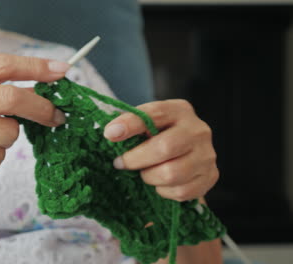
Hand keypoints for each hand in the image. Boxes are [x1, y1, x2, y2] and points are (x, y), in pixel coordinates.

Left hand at [103, 99, 218, 200]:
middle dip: (135, 159)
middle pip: (164, 148)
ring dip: (149, 177)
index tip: (109, 134)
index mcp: (179, 110)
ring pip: (171, 174)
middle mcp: (198, 130)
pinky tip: (160, 183)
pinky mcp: (210, 177)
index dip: (130, 124)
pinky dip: (164, 190)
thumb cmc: (157, 137)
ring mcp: (207, 155)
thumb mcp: (144, 124)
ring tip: (144, 172)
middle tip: (120, 163)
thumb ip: (129, 125)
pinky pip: (181, 191)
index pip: (154, 114)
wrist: (185, 156)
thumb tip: (111, 133)